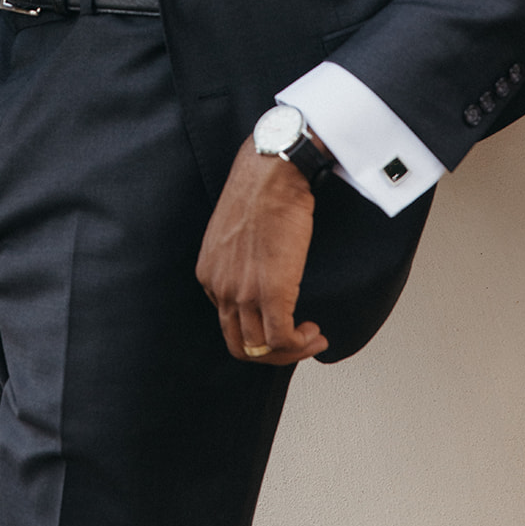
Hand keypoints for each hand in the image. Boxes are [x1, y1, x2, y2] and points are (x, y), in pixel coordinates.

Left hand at [195, 135, 328, 364]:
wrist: (274, 172)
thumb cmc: (260, 188)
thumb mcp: (236, 230)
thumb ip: (240, 258)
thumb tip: (261, 269)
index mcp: (209, 273)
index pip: (227, 322)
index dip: (257, 329)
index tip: (282, 322)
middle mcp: (218, 287)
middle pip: (239, 344)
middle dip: (270, 353)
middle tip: (296, 344)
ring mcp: (242, 293)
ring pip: (260, 348)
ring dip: (290, 352)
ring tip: (311, 338)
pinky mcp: (271, 293)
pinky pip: (282, 339)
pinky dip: (301, 345)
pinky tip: (315, 333)